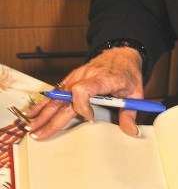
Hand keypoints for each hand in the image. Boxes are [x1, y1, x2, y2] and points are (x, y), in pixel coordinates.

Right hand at [26, 47, 143, 139]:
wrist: (121, 54)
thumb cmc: (127, 73)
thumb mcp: (135, 92)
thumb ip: (130, 113)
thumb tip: (131, 131)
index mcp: (103, 79)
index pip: (84, 89)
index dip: (82, 105)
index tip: (89, 116)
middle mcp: (86, 77)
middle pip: (65, 98)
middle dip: (52, 118)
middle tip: (41, 134)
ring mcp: (77, 77)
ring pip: (57, 95)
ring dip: (43, 112)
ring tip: (32, 126)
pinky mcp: (72, 78)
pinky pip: (56, 91)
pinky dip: (45, 103)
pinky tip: (34, 113)